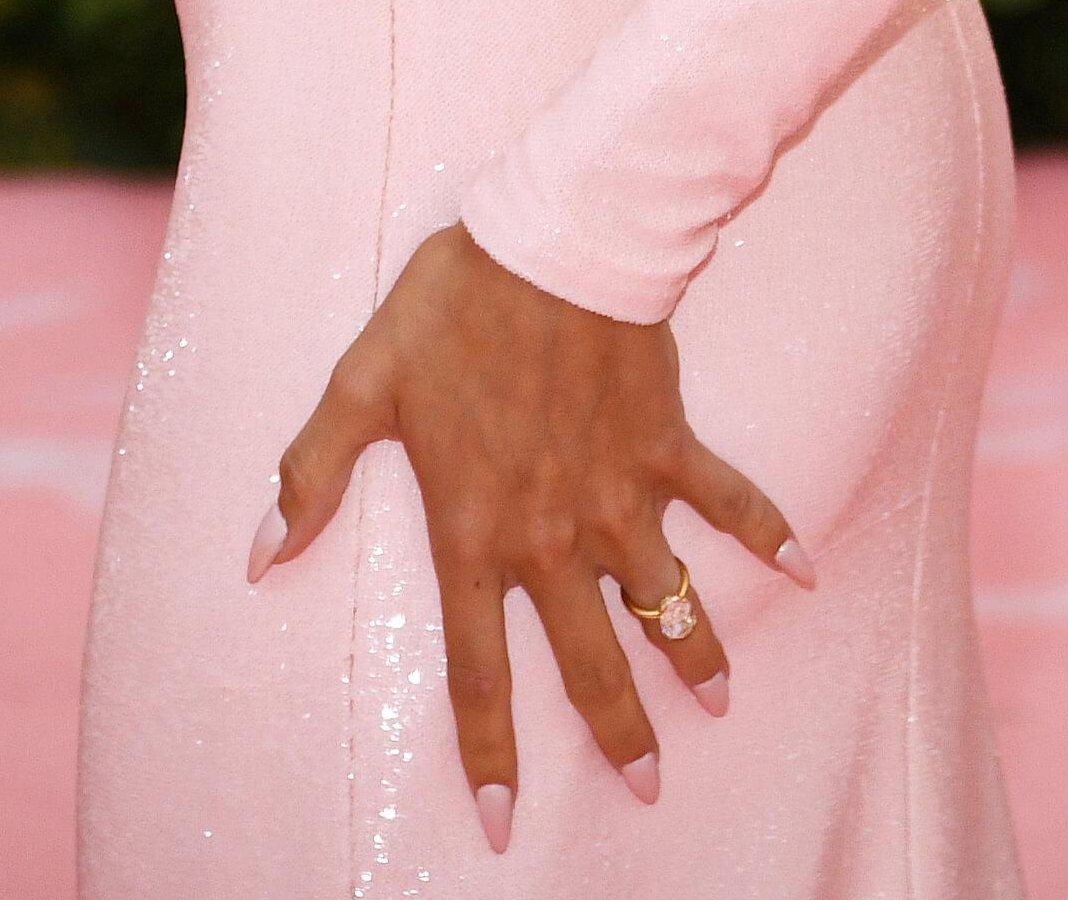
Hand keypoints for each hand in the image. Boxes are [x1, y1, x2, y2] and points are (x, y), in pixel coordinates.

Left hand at [245, 220, 814, 852]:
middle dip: (617, 732)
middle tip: (648, 789)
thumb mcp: (362, 387)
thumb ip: (311, 475)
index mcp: (475, 531)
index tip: (505, 821)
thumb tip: (261, 555)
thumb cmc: (452, 312)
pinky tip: (806, 569)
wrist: (549, 247)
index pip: (477, 669)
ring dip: (694, 653)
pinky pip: (730, 501)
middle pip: (589, 660)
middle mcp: (556, 536)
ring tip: (717, 703)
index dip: (489, 750)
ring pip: (668, 599)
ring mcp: (624, 496)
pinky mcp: (670, 448)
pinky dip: (769, 532)